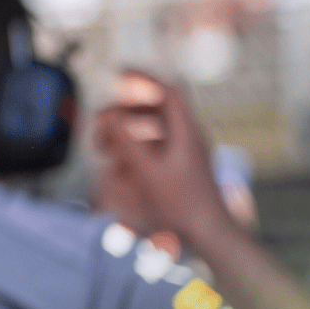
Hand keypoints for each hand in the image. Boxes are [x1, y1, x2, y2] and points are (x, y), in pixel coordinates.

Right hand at [93, 70, 230, 243]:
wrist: (210, 236)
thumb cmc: (183, 205)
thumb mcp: (147, 170)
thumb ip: (126, 140)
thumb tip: (108, 115)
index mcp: (186, 132)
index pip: (167, 90)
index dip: (143, 76)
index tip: (118, 72)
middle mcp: (188, 138)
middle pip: (154, 109)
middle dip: (123, 111)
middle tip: (99, 122)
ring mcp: (186, 153)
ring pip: (152, 130)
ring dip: (126, 132)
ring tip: (103, 147)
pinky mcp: (182, 169)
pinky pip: (155, 150)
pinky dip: (134, 151)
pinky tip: (117, 168)